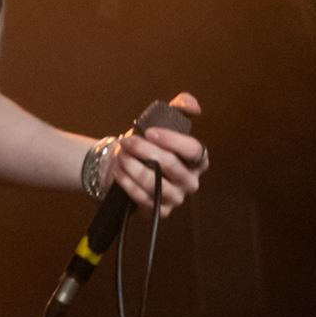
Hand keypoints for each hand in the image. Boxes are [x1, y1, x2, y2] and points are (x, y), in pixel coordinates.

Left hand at [106, 93, 205, 216]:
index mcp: (197, 159)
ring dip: (132, 166)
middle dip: (144, 151)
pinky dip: (127, 182)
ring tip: (120, 155)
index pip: (193, 150)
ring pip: (154, 183)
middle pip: (170, 165)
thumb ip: (180, 108)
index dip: (172, 140)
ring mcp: (177, 198)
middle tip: (126, 142)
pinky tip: (118, 170)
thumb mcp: (165, 122)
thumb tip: (192, 105)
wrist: (132, 166)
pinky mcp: (160, 211)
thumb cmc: (152, 144)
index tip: (150, 132)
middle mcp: (191, 181)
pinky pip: (142, 197)